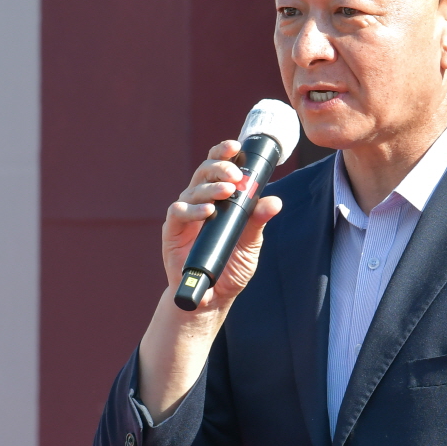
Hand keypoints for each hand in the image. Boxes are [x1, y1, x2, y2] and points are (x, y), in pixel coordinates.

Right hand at [136, 140, 283, 421]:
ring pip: (193, 188)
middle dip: (220, 167)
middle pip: (205, 171)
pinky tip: (207, 211)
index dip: (226, 154)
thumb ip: (257, 223)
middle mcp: (201, 202)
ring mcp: (186, 216)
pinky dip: (193, 208)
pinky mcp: (172, 231)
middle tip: (235, 173)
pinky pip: (179, 211)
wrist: (210, 299)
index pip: (220, 168)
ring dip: (211, 187)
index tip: (237, 146)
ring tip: (227, 191)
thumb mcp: (250, 247)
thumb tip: (273, 202)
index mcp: (220, 200)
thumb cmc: (230, 270)